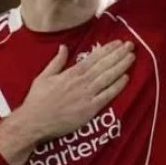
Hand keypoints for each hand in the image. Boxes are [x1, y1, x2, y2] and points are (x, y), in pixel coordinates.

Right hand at [0, 41, 134, 164]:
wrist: (33, 122)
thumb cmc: (37, 100)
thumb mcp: (44, 76)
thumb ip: (56, 61)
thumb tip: (64, 46)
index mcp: (70, 73)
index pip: (93, 58)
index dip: (107, 49)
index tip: (118, 42)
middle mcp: (81, 82)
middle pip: (103, 66)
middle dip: (118, 54)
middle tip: (130, 45)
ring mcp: (86, 96)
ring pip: (107, 78)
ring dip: (121, 66)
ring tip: (132, 57)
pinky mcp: (89, 110)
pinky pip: (106, 96)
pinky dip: (117, 87)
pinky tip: (126, 78)